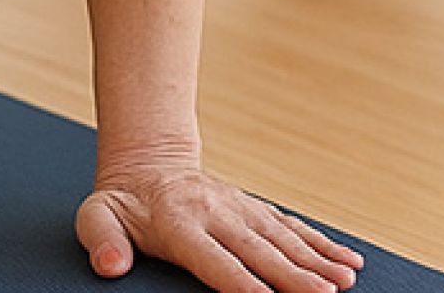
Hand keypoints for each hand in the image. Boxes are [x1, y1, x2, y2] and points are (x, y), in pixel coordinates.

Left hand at [78, 161, 361, 291]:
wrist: (149, 162)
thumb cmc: (122, 203)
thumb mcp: (96, 217)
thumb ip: (101, 240)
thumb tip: (111, 265)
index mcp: (180, 223)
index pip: (216, 260)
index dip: (243, 283)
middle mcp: (217, 213)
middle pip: (261, 251)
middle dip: (295, 275)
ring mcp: (241, 208)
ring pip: (284, 237)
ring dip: (318, 259)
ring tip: (347, 281)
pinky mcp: (256, 209)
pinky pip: (293, 226)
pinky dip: (322, 243)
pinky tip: (348, 260)